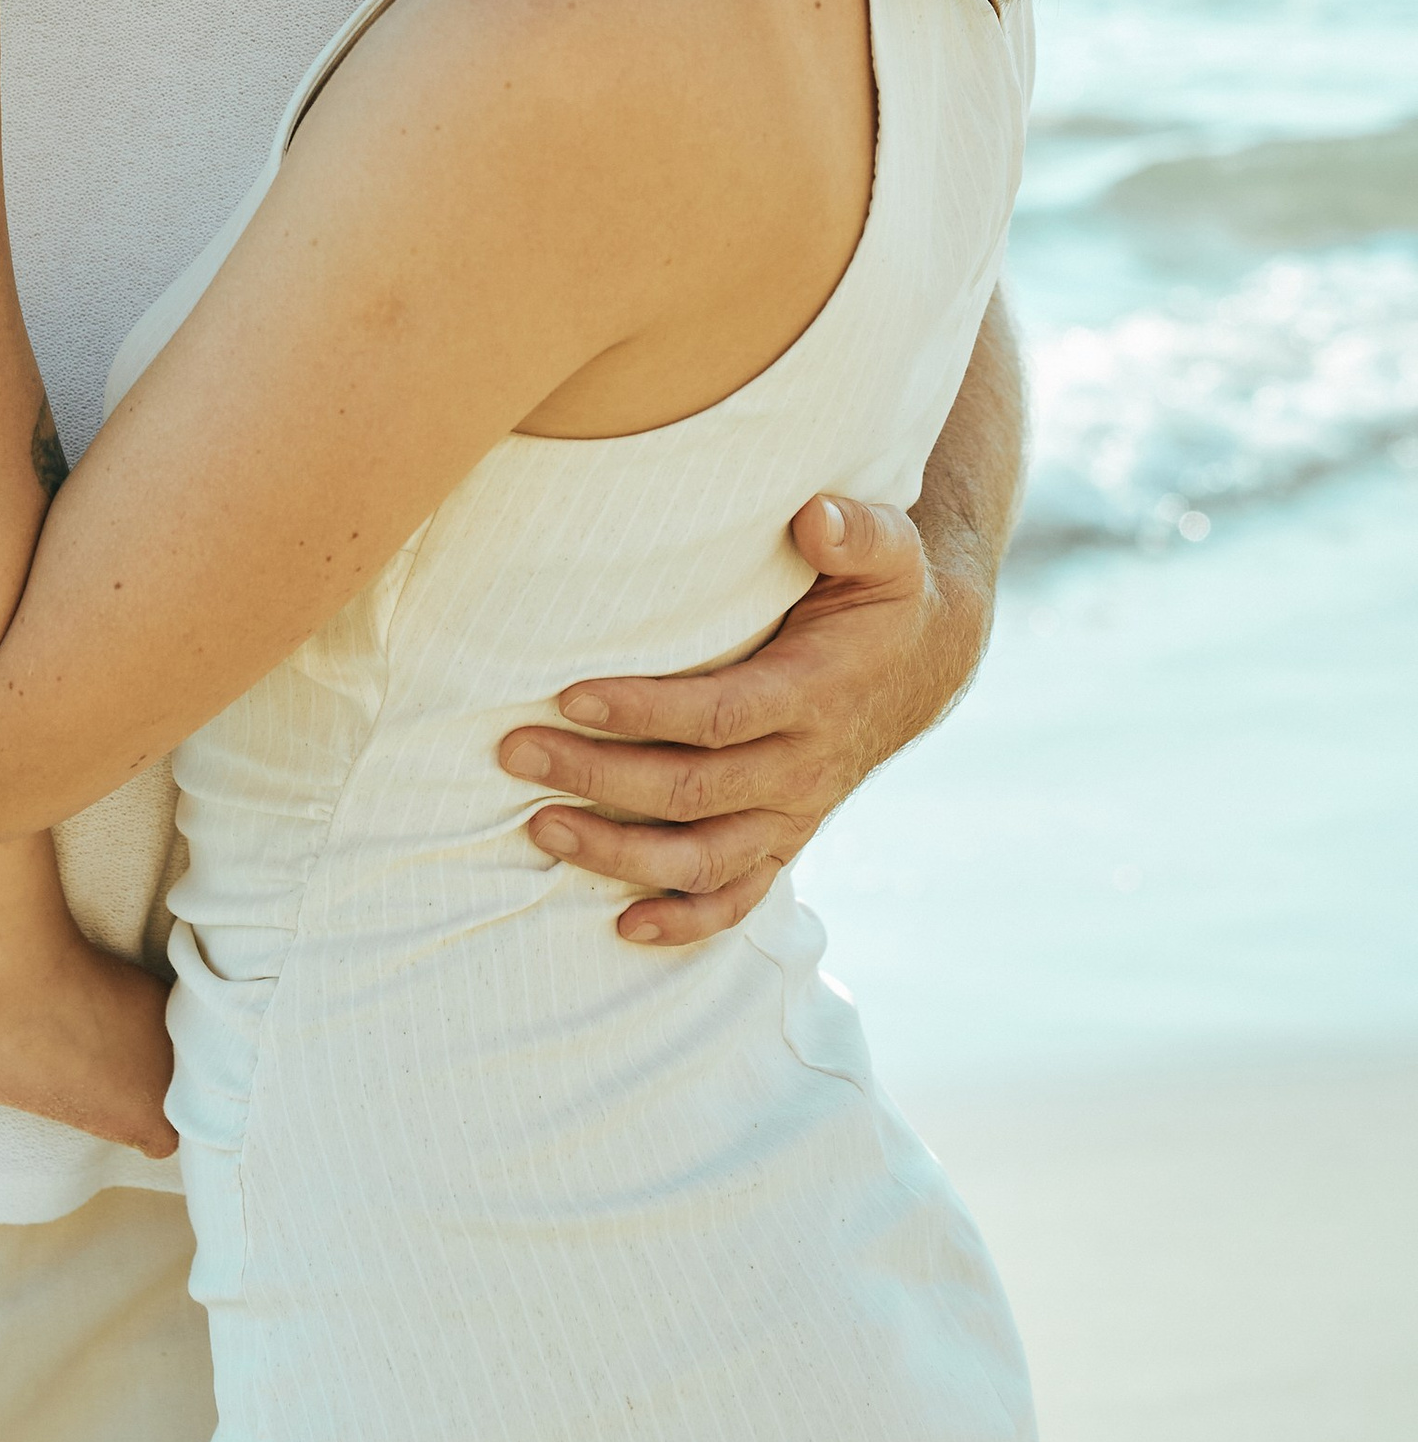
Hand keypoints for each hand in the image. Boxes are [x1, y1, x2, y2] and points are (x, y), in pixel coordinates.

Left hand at [495, 491, 991, 945]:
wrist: (926, 660)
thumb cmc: (884, 594)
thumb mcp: (888, 550)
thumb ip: (857, 530)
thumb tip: (815, 516)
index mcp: (815, 693)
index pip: (719, 715)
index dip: (643, 711)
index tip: (570, 696)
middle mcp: (802, 767)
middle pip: (690, 790)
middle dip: (597, 777)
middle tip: (516, 752)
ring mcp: (794, 812)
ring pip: (702, 858)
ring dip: (618, 853)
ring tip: (540, 828)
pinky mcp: (786, 838)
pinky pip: (738, 898)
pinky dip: (684, 922)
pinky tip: (625, 925)